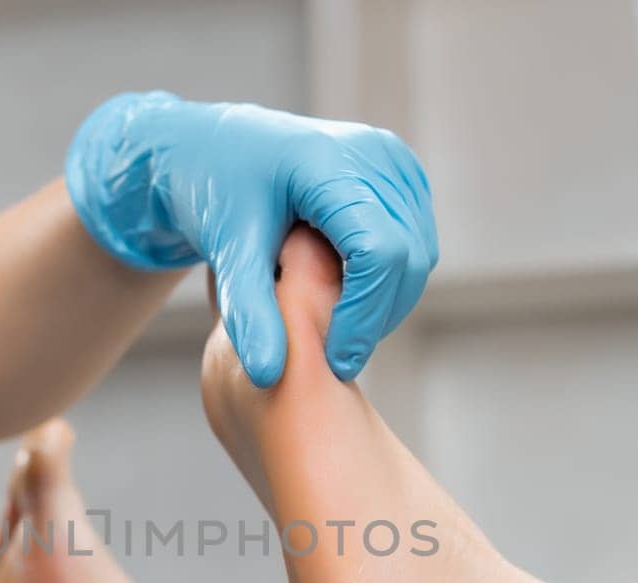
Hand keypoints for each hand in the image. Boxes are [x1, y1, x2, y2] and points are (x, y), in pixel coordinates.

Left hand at [66, 91, 437, 385]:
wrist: (219, 152)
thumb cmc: (218, 197)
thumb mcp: (229, 255)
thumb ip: (250, 314)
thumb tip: (268, 376)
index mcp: (329, 162)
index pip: (380, 254)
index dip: (364, 317)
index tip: (334, 362)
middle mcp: (374, 153)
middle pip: (407, 258)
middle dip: (375, 317)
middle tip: (332, 352)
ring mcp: (395, 162)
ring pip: (419, 257)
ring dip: (385, 304)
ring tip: (332, 322)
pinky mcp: (403, 177)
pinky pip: (417, 244)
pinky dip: (389, 283)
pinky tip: (343, 295)